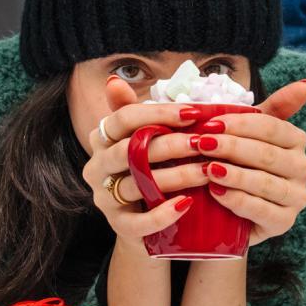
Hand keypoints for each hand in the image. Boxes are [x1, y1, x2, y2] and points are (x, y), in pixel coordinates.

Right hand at [80, 75, 206, 248]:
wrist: (147, 225)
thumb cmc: (151, 172)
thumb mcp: (144, 140)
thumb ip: (137, 113)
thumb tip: (115, 79)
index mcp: (102, 140)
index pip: (123, 118)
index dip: (159, 114)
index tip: (195, 113)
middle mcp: (97, 167)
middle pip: (131, 150)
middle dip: (172, 144)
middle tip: (205, 143)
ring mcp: (105, 198)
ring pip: (138, 184)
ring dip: (177, 176)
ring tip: (208, 171)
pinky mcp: (119, 226)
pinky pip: (139, 222)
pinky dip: (164, 213)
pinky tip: (188, 203)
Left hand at [193, 79, 305, 245]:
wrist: (228, 211)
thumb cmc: (237, 164)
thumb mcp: (249, 134)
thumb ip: (274, 108)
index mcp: (297, 141)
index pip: (272, 127)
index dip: (240, 124)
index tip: (209, 124)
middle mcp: (303, 168)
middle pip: (268, 154)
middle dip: (232, 148)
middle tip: (201, 144)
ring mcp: (297, 197)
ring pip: (265, 183)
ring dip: (233, 175)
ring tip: (207, 169)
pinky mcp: (285, 223)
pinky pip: (262, 210)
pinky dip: (237, 200)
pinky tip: (216, 193)